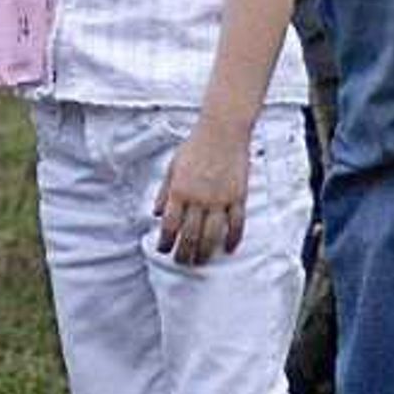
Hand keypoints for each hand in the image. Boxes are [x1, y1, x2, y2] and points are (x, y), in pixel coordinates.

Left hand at [152, 121, 250, 264]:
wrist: (222, 131)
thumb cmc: (195, 146)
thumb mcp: (172, 166)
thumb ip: (164, 191)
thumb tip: (155, 213)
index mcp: (180, 190)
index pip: (170, 225)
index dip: (165, 241)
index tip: (162, 250)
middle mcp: (199, 198)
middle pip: (190, 235)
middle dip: (184, 253)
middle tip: (181, 262)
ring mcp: (220, 199)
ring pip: (212, 235)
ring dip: (205, 252)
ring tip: (200, 262)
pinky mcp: (238, 197)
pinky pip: (236, 224)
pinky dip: (232, 239)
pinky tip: (227, 249)